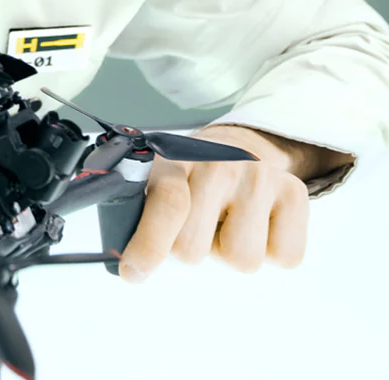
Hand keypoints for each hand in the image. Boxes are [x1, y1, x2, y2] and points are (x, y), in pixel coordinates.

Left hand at [117, 124, 309, 282]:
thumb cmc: (190, 181)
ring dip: (229, 253)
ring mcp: (259, 175)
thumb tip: (128, 267)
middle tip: (197, 227)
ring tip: (225, 225)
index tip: (134, 272)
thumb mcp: (156, 185)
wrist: (238, 150)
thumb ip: (140, 219)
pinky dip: (270, 253)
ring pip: (241, 260)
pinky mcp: (294, 192)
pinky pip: (284, 257)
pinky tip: (257, 226)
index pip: (169, 202)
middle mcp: (219, 161)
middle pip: (195, 247)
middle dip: (190, 250)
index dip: (149, 244)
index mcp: (175, 159)